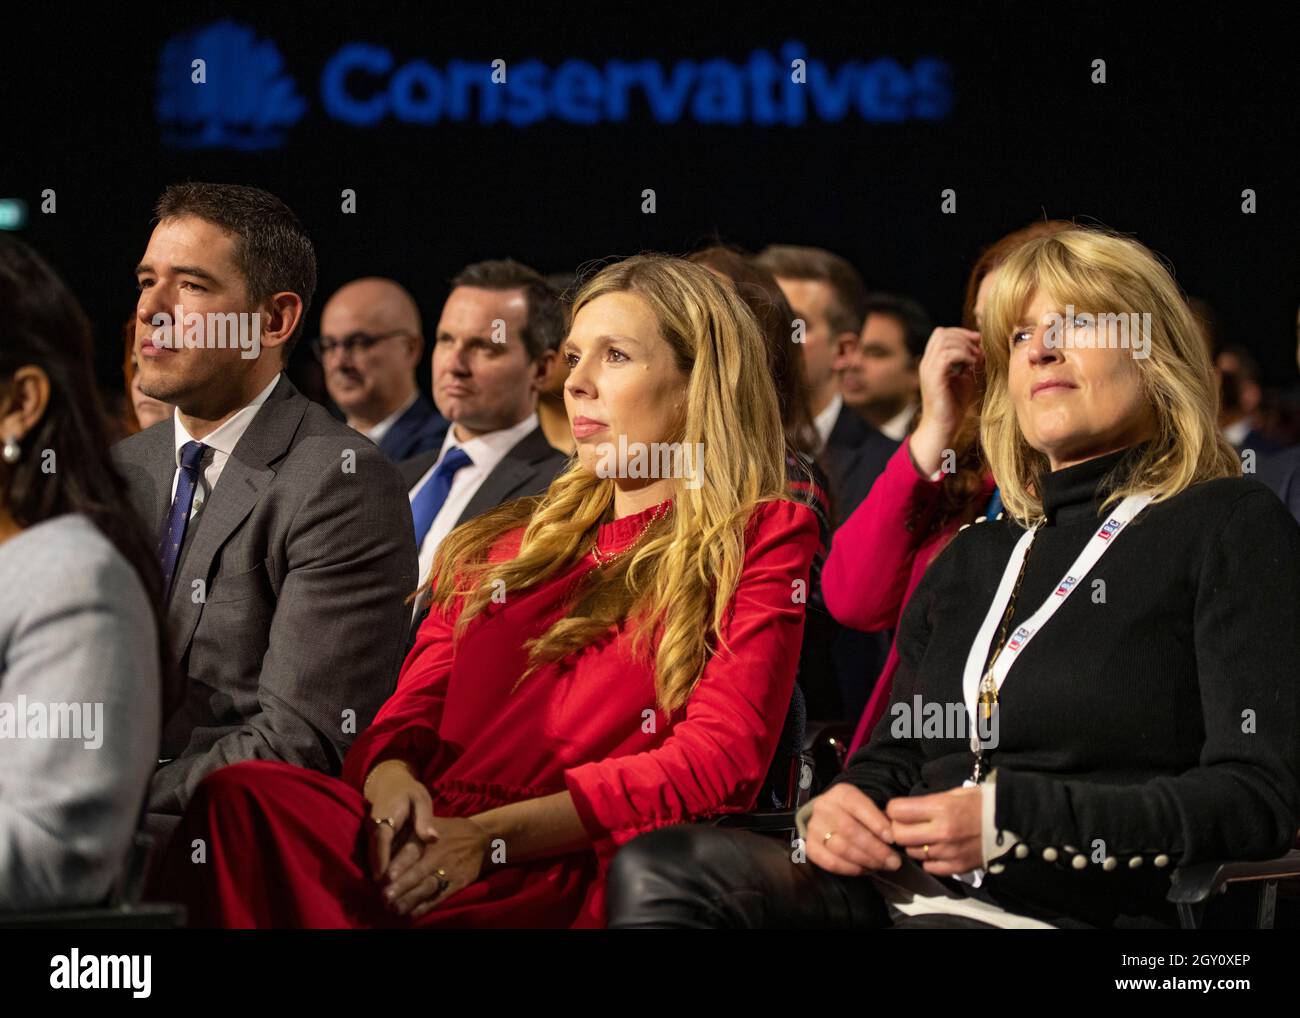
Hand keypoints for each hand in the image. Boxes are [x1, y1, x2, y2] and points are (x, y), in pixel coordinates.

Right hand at [363, 759, 438, 880]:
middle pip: (374, 853)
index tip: (386, 879)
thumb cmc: (410, 792)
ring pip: (372, 856)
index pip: (381, 841)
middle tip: (389, 893)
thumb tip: (433, 838)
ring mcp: (369, 832)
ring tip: (389, 891)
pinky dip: (380, 866)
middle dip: (379, 873)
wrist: (390, 782)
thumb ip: (425, 819)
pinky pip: (374, 854)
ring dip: (378, 872)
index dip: (382, 861)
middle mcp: (373, 826)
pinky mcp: (371, 837)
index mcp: (385, 816)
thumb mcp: (421, 800)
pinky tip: (389, 880)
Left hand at [381, 816, 490, 917]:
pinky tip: (411, 914)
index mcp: (427, 838)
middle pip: (417, 872)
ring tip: (394, 909)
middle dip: (400, 886)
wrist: (480, 838)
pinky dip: (425, 907)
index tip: (384, 877)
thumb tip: (381, 848)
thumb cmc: (446, 830)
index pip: (411, 851)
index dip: (398, 865)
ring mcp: (448, 870)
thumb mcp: (428, 823)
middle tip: (384, 898)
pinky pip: (439, 897)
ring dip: (410, 899)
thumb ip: (406, 834)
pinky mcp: (456, 883)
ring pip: (426, 887)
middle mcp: (437, 855)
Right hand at [804, 783, 900, 875]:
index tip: (892, 839)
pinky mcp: (810, 847)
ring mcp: (814, 827)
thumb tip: (898, 835)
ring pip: (841, 848)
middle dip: (875, 849)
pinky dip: (850, 869)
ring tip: (882, 866)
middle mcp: (824, 807)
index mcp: (841, 793)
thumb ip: (881, 819)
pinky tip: (865, 870)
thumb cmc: (856, 814)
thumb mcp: (868, 808)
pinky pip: (830, 862)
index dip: (876, 823)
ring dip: (865, 861)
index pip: (858, 806)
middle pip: (850, 830)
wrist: (829, 819)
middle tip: (893, 861)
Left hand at [886, 786, 982, 875]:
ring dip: (914, 844)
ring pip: (913, 852)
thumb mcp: (954, 793)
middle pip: (899, 835)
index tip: (898, 809)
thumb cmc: (982, 802)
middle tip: (905, 824)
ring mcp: (948, 852)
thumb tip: (904, 809)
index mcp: (940, 808)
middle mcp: (941, 831)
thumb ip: (928, 802)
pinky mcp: (957, 867)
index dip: (894, 809)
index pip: (897, 811)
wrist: (1013, 823)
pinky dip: (928, 860)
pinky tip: (936, 850)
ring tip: (924, 836)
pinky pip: (929, 867)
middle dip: (897, 828)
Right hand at [909, 327, 982, 475]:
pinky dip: (963, 356)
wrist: (943, 427)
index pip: (941, 333)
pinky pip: (947, 355)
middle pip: (942, 333)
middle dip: (964, 336)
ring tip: (975, 358)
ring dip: (964, 346)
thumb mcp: (965, 379)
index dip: (960, 332)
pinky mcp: (934, 378)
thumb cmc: (953, 406)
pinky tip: (972, 365)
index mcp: (932, 362)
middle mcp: (927, 363)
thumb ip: (970, 364)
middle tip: (978, 349)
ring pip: (944, 341)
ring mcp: (928, 369)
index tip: (977, 341)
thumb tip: (982, 349)